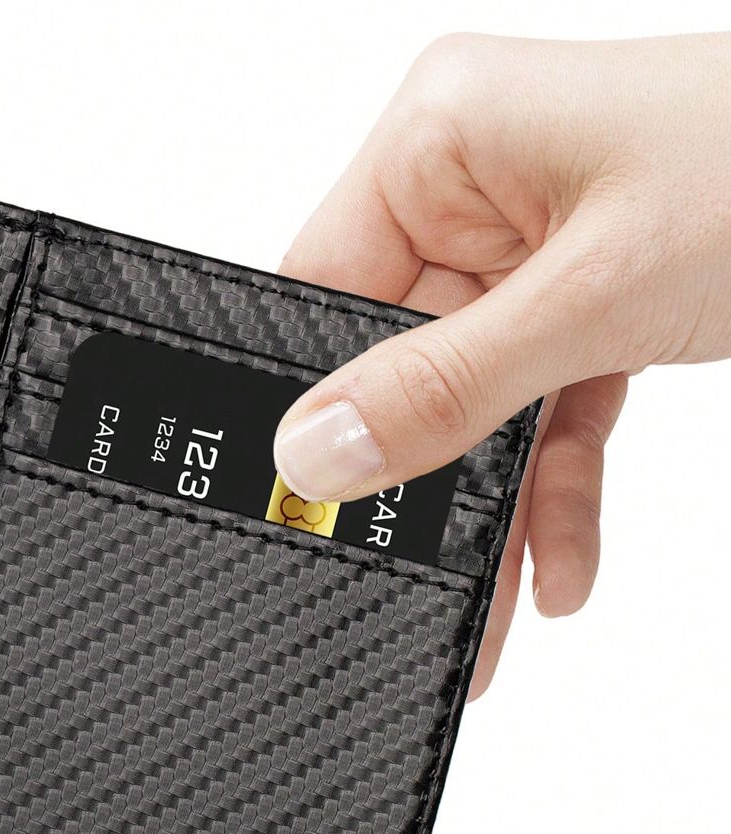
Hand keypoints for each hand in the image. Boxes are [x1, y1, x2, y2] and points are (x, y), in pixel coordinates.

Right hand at [274, 33, 730, 695]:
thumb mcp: (597, 293)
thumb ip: (448, 384)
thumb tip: (318, 453)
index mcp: (442, 141)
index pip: (327, 291)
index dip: (317, 405)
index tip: (317, 504)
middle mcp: (478, 191)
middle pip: (406, 367)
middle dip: (430, 486)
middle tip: (412, 585)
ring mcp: (535, 247)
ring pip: (481, 406)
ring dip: (500, 507)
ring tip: (497, 611)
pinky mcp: (592, 297)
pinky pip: (548, 408)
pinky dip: (560, 483)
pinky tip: (561, 565)